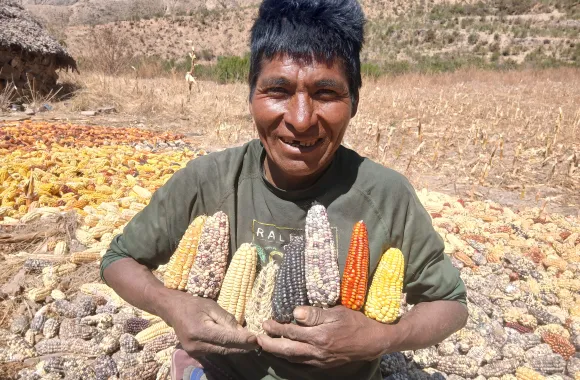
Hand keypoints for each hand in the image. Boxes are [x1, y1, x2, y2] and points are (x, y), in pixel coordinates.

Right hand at [161, 291, 258, 355]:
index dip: (242, 340)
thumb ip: (227, 319)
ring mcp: (194, 352)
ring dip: (236, 348)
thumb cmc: (193, 304)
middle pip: (225, 348)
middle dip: (242, 346)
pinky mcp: (195, 354)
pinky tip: (236, 343)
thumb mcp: (212, 306)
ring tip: (250, 343)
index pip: (225, 338)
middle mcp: (196, 345)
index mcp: (199, 331)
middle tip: (257, 343)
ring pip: (221, 351)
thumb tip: (242, 331)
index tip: (256, 339)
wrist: (172, 310)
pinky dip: (227, 347)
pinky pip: (215, 351)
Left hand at [257, 305, 400, 367]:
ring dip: (278, 352)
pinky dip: (290, 358)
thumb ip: (315, 314)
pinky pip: (302, 363)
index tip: (265, 322)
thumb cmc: (357, 322)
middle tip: (258, 338)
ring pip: (293, 358)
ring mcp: (320, 360)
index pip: (291, 331)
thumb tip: (294, 312)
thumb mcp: (338, 312)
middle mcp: (317, 351)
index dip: (276, 328)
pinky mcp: (324, 365)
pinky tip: (286, 353)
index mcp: (319, 336)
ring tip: (266, 345)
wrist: (374, 342)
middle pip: (287, 349)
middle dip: (270, 344)